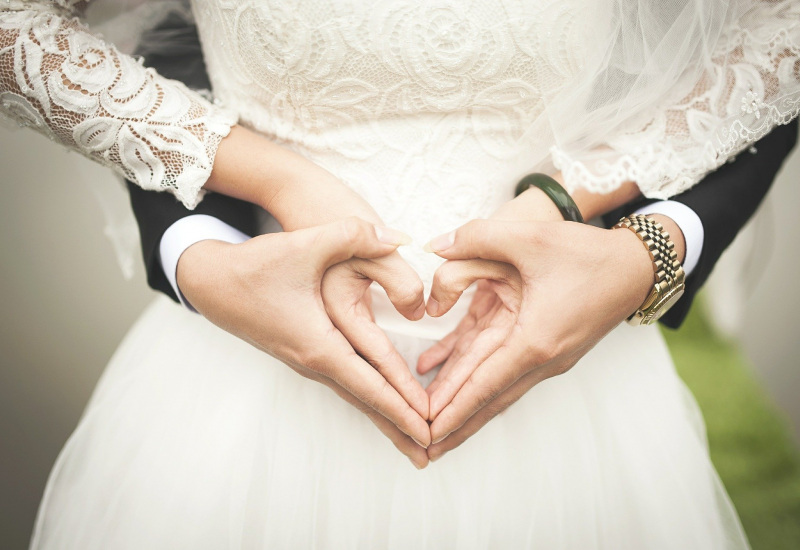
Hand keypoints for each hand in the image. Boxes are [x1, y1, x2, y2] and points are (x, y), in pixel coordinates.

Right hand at [177, 218, 430, 467]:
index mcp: (318, 344)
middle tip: (431, 453)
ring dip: (385, 417)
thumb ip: (354, 236)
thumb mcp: (305, 244)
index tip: (429, 429)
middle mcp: (313, 361)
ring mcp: (307, 361)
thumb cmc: (255, 266)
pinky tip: (382, 404)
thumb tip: (400, 238)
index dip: (402, 406)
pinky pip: (346, 383)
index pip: (370, 384)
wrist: (210, 281)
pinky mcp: (305, 353)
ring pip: (356, 395)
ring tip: (412, 439)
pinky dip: (369, 398)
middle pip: (366, 402)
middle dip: (399, 427)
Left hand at [419, 214, 655, 461]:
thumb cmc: (587, 254)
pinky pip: (504, 369)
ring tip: (436, 429)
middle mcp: (541, 359)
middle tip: (422, 448)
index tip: (427, 434)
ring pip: (496, 389)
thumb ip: (476, 237)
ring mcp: (546, 358)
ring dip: (465, 408)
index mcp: (534, 340)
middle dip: (454, 424)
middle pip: (488, 400)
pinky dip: (476, 378)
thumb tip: (433, 246)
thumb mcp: (529, 237)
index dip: (451, 409)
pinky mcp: (546, 349)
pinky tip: (446, 372)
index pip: (483, 385)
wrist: (636, 267)